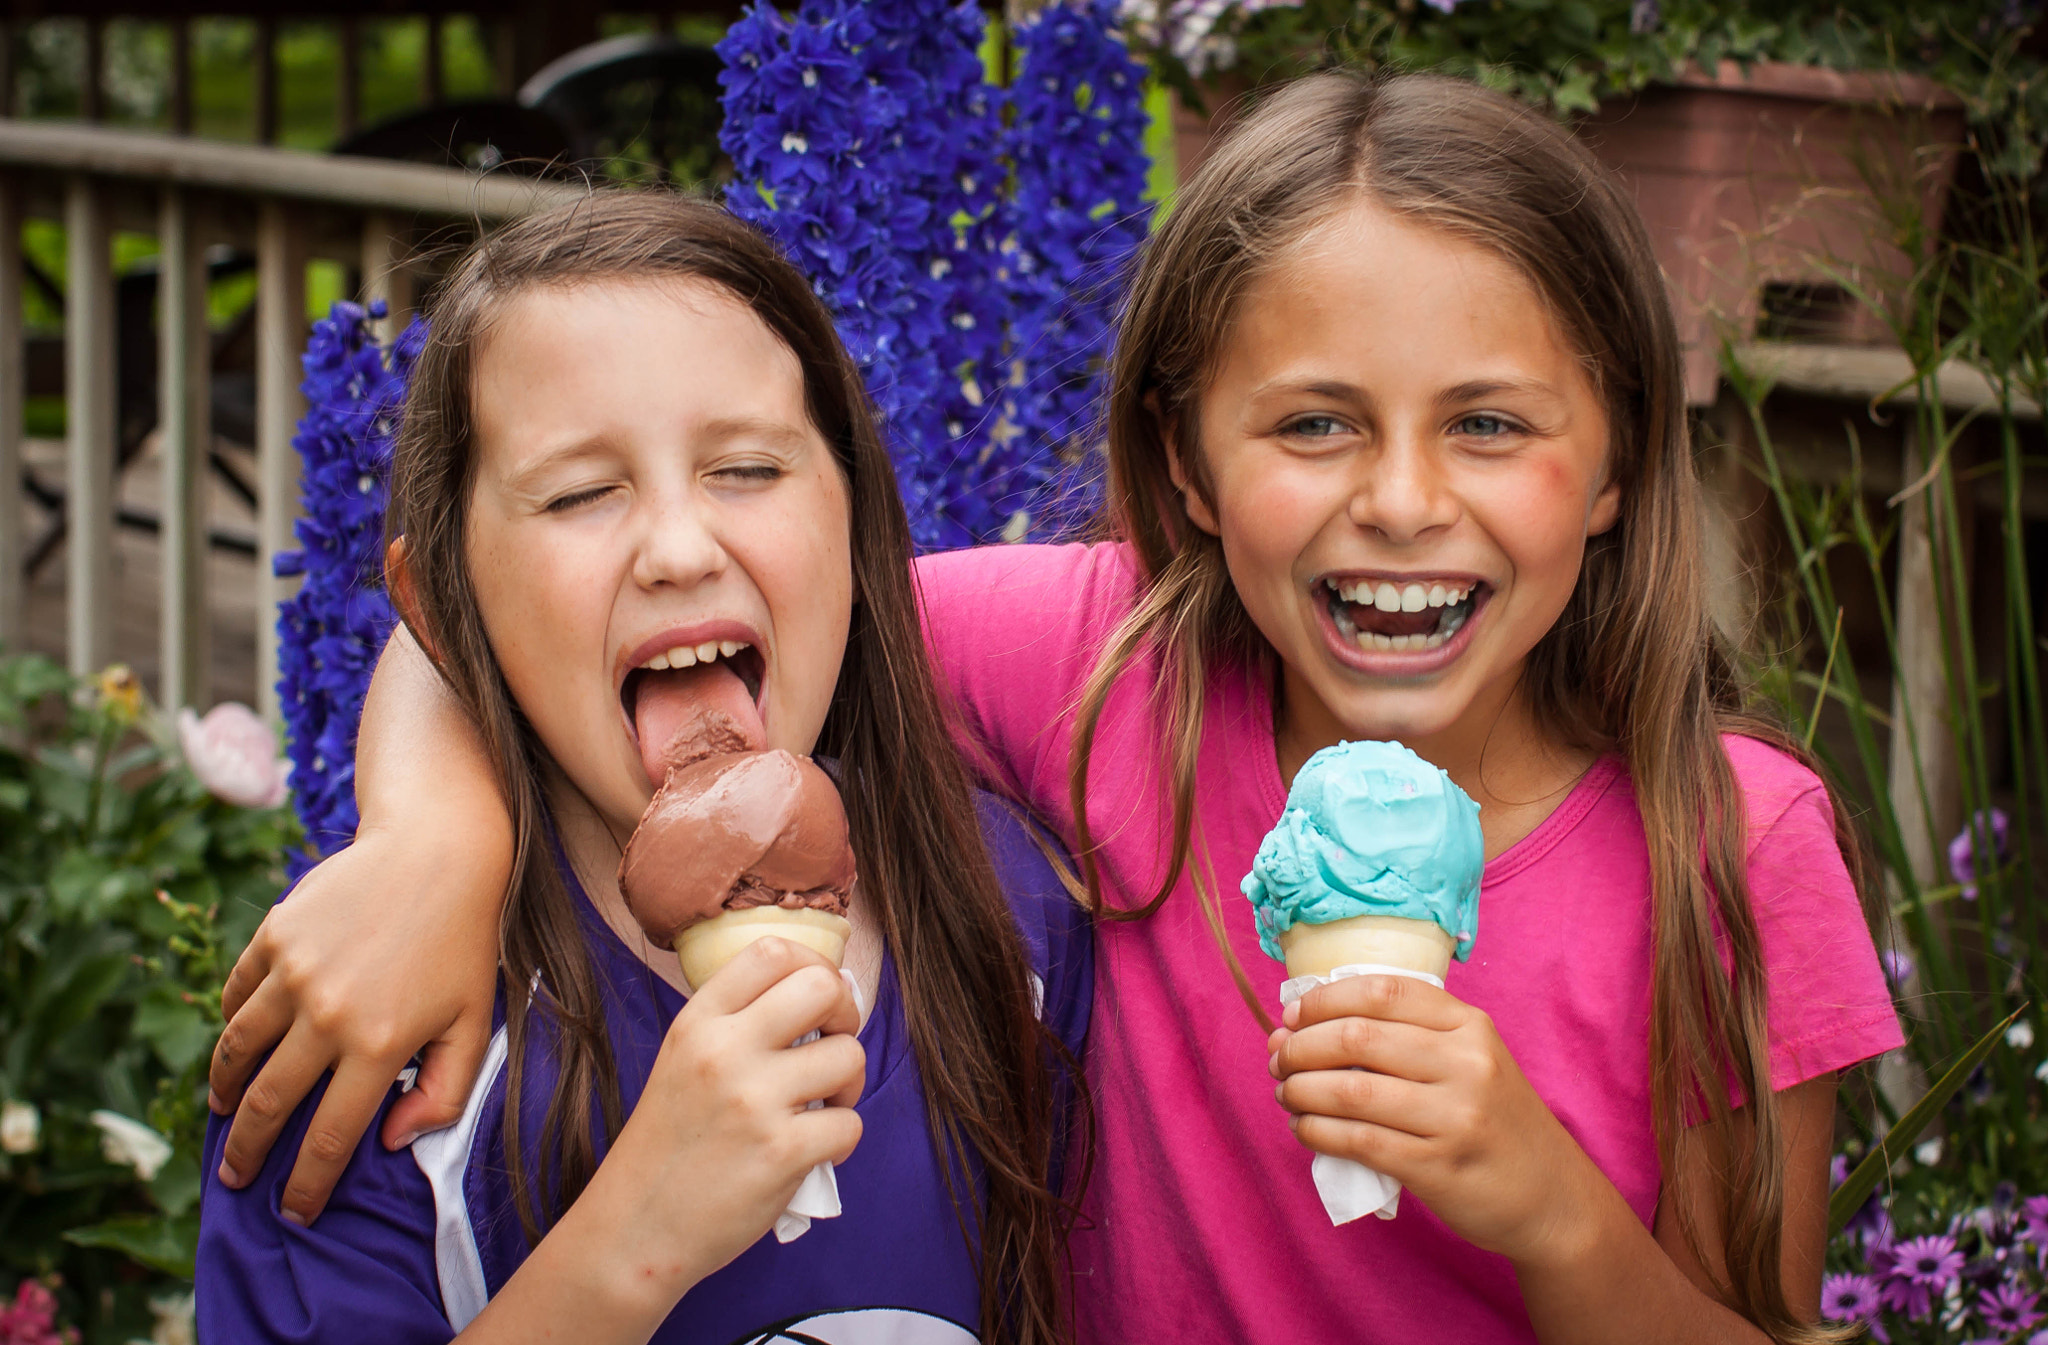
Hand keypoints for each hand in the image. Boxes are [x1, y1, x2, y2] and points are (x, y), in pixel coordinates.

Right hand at [208, 824, 506, 1223]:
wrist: (437, 852)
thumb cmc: (464, 943)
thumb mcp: (476, 1022)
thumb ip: (446, 1091)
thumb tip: (393, 1140)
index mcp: (381, 1045)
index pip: (330, 1138)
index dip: (307, 1185)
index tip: (295, 1210)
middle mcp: (328, 1014)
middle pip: (268, 1105)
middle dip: (246, 1154)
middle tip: (236, 1178)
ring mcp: (295, 973)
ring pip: (237, 1053)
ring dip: (225, 1094)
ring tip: (225, 1115)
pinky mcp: (274, 937)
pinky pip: (237, 997)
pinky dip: (231, 1028)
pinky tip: (237, 1048)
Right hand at [586, 935, 864, 1310]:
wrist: (634, 1228)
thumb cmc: (668, 1144)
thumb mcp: (682, 1060)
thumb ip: (737, 1024)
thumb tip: (822, 994)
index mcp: (698, 1022)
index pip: (773, 950)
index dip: (813, 965)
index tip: (817, 999)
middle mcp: (724, 1050)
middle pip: (822, 986)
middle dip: (845, 1012)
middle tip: (832, 1044)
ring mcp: (754, 1100)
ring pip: (849, 1056)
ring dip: (849, 1083)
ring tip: (822, 1105)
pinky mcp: (781, 1151)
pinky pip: (849, 1124)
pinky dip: (841, 1138)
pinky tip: (812, 1149)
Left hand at [1267, 973, 1602, 1263]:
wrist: (1552, 1197)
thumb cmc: (1494, 1121)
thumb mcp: (1470, 1061)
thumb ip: (1405, 1038)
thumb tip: (1301, 1027)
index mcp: (1470, 1025)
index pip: (1381, 991)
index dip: (1323, 999)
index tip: (1292, 1015)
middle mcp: (1466, 1063)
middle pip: (1356, 1037)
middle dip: (1300, 1046)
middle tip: (1279, 1060)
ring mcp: (1454, 1116)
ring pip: (1350, 1091)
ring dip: (1300, 1090)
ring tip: (1286, 1094)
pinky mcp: (1438, 1166)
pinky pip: (1358, 1141)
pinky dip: (1317, 1131)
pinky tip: (1305, 1128)